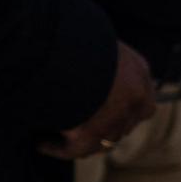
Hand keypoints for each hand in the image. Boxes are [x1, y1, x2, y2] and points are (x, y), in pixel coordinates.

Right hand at [42, 41, 155, 159]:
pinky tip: (42, 144)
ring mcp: (117, 118)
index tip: (101, 107)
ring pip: (104, 140)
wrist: (58, 40)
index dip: (120, 105)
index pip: (138, 97)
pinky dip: (57, 148)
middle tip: (77, 125)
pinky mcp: (91, 133)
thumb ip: (100, 55)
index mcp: (138, 69)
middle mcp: (136, 97)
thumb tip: (89, 58)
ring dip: (83, 140)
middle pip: (123, 122)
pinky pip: (75, 149)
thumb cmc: (72, 32)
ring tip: (56, 134)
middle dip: (104, 126)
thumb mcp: (95, 38)